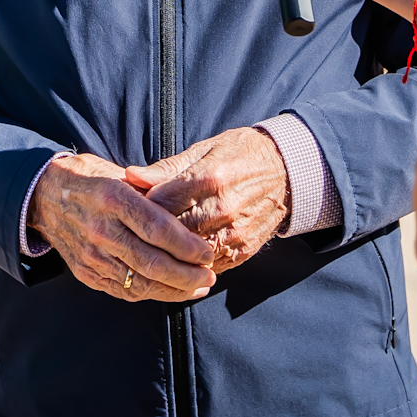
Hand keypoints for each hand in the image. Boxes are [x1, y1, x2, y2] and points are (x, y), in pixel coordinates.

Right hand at [27, 153, 216, 301]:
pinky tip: (170, 290)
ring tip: (198, 287)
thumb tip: (186, 202)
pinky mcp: (85, 271)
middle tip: (210, 276)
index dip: (186, 245)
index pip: (157, 228)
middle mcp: (101, 228)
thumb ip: (149, 189)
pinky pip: (123, 290)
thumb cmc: (87, 178)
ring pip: (139, 282)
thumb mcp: (116, 172)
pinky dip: (150, 293)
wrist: (40, 195)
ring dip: (173, 290)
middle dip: (187, 275)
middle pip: (151, 262)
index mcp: (112, 197)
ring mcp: (91, 254)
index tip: (207, 253)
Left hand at [124, 129, 289, 271]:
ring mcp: (234, 233)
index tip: (130, 208)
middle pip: (171, 232)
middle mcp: (221, 208)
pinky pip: (209, 266)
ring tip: (154, 247)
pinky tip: (180, 257)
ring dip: (170, 253)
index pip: (159, 203)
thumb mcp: (202, 150)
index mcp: (207, 178)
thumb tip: (130, 176)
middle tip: (135, 231)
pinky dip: (192, 264)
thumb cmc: (239, 155)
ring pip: (187, 254)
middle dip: (150, 233)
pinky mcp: (243, 250)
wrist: (287, 172)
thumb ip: (165, 168)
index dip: (139, 207)